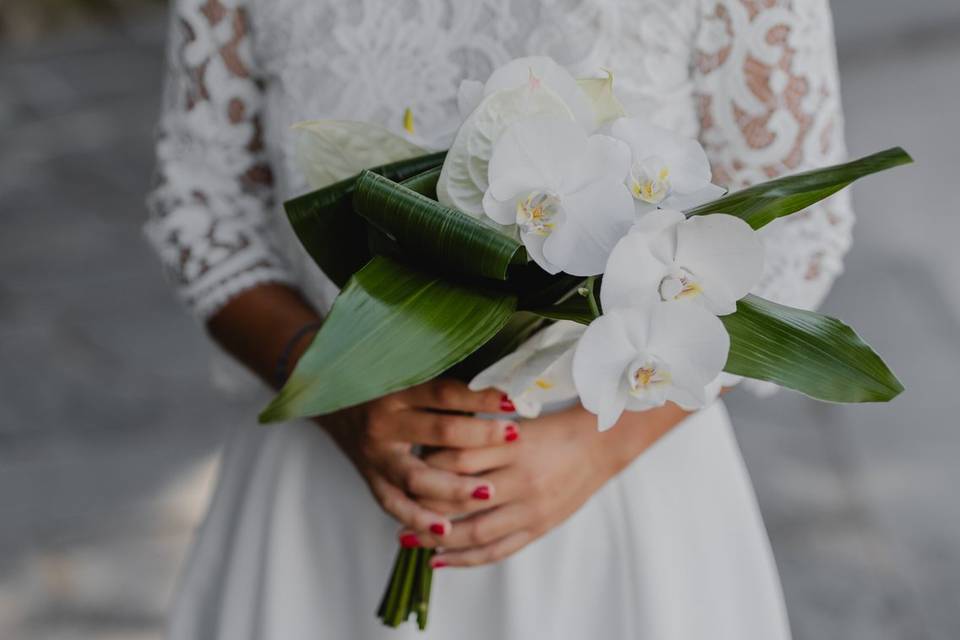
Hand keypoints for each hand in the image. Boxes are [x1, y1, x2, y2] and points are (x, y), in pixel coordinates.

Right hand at [318, 378, 519, 535]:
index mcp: (397, 390)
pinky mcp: (370, 478)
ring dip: (455, 487)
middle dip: (480, 436)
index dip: (481, 396)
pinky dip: (418, 519)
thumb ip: (443, 383)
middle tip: (514, 436)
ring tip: (488, 492)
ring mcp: (376, 454)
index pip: (446, 393)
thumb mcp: (405, 372)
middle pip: (440, 432)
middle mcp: (385, 422)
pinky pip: (394, 504)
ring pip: (419, 477)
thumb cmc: (379, 380)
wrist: (327, 393)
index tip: (514, 399)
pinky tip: (445, 531)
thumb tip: (498, 384)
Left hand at [401, 401, 688, 566]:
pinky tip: (441, 559)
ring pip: (475, 531)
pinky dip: (466, 559)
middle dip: (425, 506)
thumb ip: (479, 435)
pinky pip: (497, 550)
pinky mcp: (538, 527)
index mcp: (512, 445)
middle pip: (461, 498)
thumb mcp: (515, 423)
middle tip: (396, 507)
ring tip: (409, 540)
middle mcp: (520, 479)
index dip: (428, 465)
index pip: (458, 459)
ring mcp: (530, 508)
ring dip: (438, 539)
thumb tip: (433, 447)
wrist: (600, 444)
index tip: (407, 466)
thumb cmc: (553, 429)